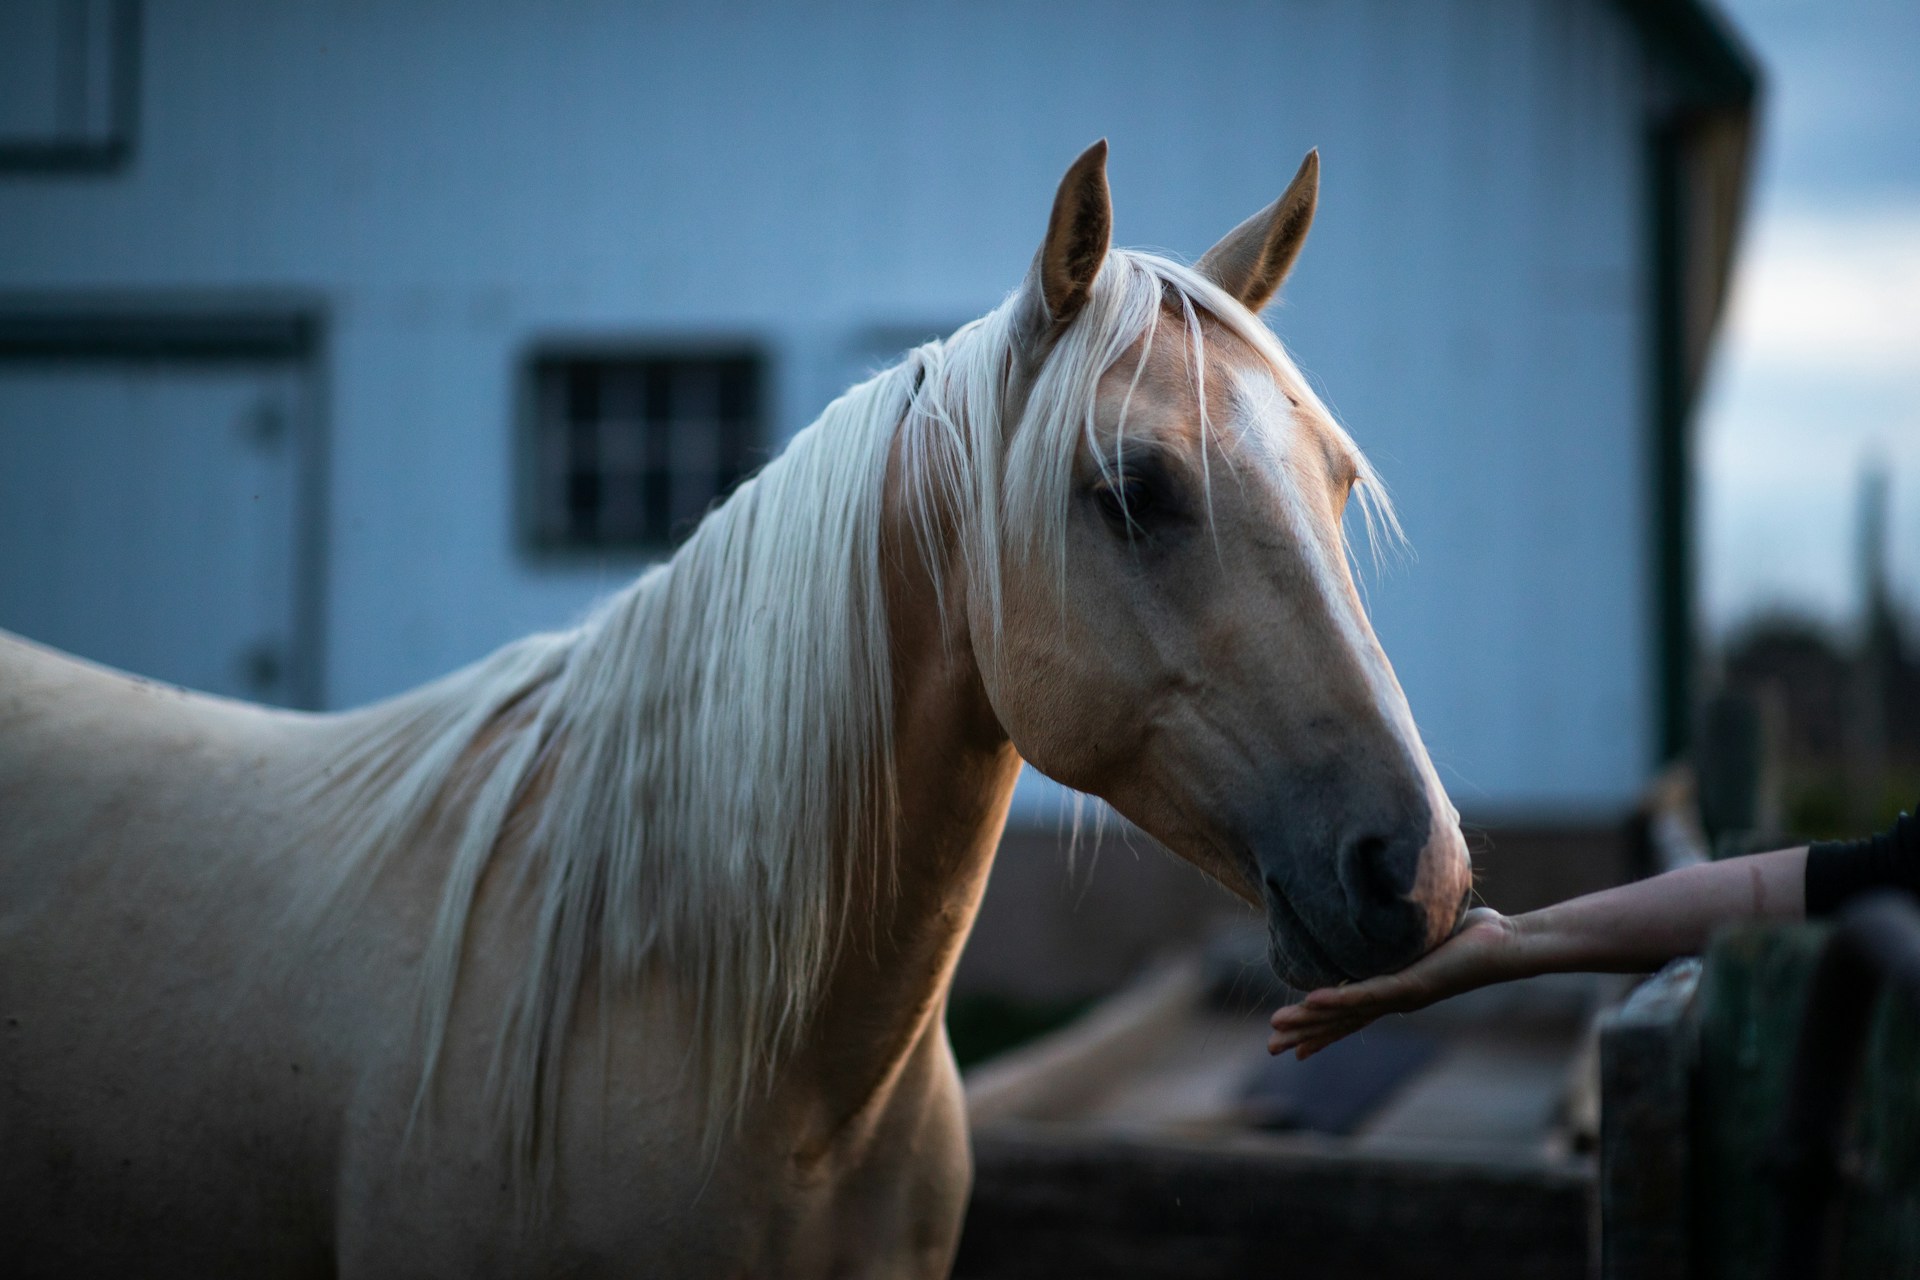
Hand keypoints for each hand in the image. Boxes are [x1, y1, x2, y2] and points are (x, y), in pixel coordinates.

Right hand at [1267, 908, 1519, 1057]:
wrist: (1507, 946)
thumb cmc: (1475, 936)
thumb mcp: (1428, 932)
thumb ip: (1406, 930)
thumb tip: (1394, 910)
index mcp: (1396, 992)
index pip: (1350, 1015)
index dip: (1321, 1030)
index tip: (1296, 1048)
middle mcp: (1396, 1001)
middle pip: (1340, 1022)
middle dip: (1305, 1035)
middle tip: (1270, 1048)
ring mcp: (1403, 996)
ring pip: (1347, 1012)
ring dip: (1311, 1020)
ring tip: (1278, 1029)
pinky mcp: (1413, 986)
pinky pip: (1369, 994)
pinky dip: (1339, 998)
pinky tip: (1313, 1001)